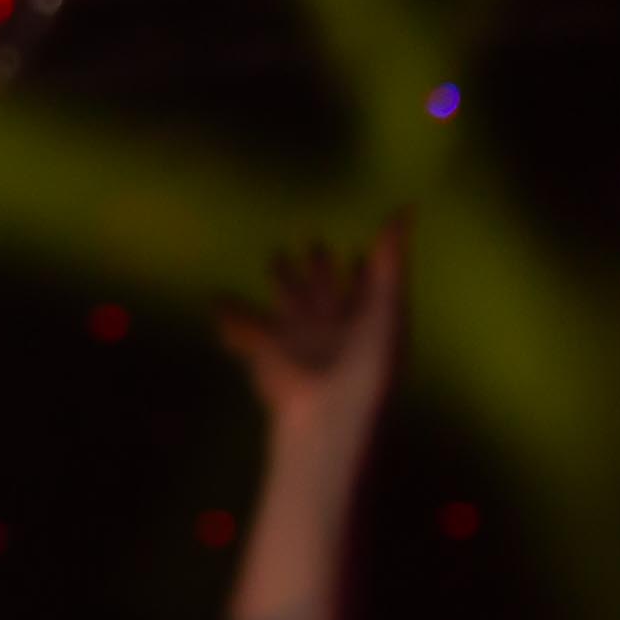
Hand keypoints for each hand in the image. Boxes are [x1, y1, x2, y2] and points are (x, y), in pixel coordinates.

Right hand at [217, 219, 404, 439]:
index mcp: (361, 318)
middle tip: (313, 243)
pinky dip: (230, 317)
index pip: (362, 286)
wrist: (330, 411)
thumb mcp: (386, 305)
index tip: (359, 253)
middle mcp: (329, 326)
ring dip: (283, 281)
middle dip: (317, 267)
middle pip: (324, 289)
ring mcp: (297, 338)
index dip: (363, 269)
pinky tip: (214, 301)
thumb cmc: (368, 363)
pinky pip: (243, 330)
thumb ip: (389, 260)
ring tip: (275, 258)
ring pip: (287, 301)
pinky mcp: (267, 351)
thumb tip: (405, 208)